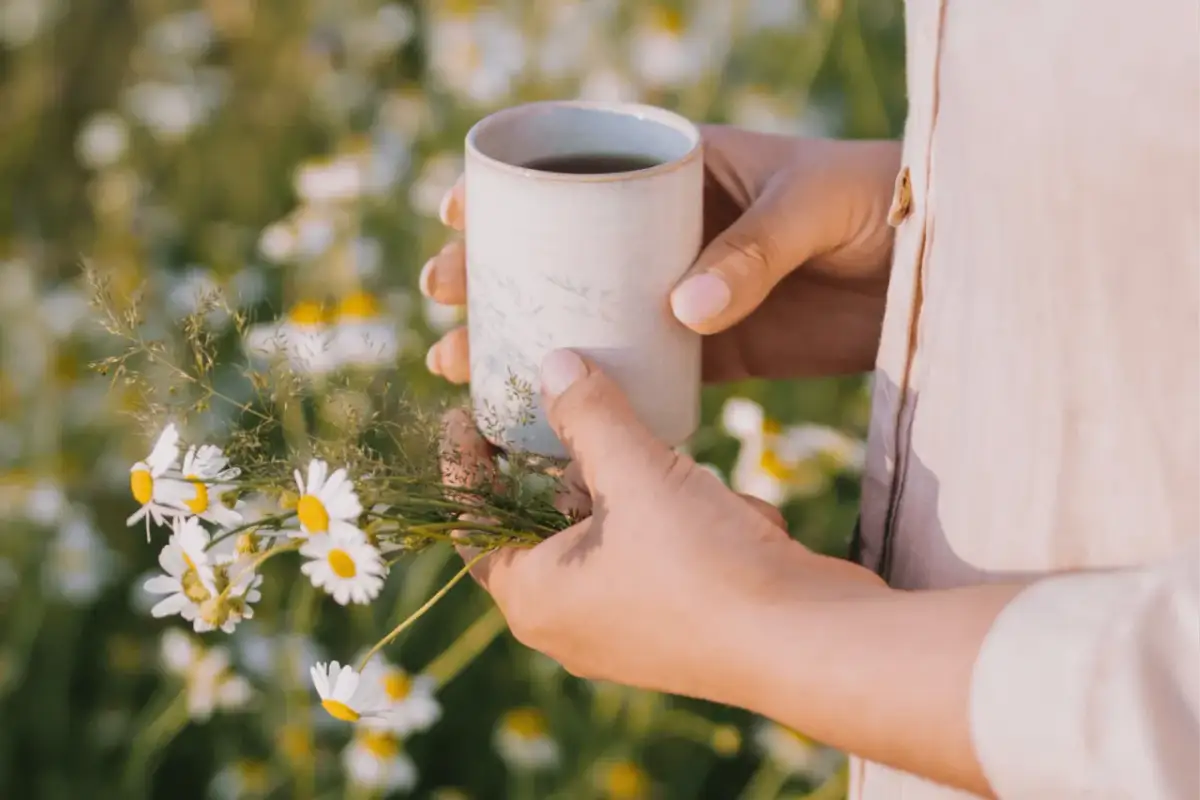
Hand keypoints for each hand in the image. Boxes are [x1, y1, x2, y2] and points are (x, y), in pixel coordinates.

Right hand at [422, 126, 899, 383]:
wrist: (936, 264)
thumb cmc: (878, 202)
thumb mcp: (811, 205)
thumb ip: (749, 251)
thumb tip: (679, 308)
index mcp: (679, 170)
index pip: (577, 170)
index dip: (508, 190)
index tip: (456, 213)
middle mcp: (667, 232)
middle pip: (561, 250)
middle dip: (495, 272)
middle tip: (445, 297)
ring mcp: (682, 291)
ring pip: (587, 314)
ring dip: (527, 337)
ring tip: (465, 362)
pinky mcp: (712, 346)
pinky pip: (641, 365)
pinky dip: (596, 386)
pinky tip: (544, 408)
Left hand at [439, 349, 886, 699]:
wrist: (812, 644)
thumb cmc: (706, 568)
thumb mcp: (637, 474)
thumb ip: (588, 415)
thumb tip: (554, 363)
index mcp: (535, 599)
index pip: (471, 524)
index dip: (466, 464)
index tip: (468, 411)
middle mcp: (571, 622)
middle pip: (540, 523)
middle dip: (561, 461)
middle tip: (562, 400)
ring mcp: (627, 626)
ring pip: (609, 530)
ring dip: (634, 484)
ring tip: (655, 444)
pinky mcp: (679, 620)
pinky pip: (658, 551)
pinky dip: (681, 516)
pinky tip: (724, 504)